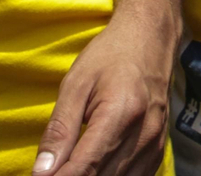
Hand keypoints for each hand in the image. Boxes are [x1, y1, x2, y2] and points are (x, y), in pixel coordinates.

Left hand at [33, 16, 172, 175]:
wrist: (150, 38)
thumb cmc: (110, 56)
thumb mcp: (76, 84)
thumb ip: (60, 130)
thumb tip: (42, 172)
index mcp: (121, 112)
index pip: (85, 166)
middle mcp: (144, 133)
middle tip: (50, 172)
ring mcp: (155, 143)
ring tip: (69, 167)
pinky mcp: (158, 150)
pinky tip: (93, 169)